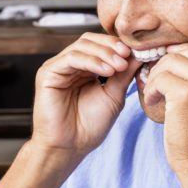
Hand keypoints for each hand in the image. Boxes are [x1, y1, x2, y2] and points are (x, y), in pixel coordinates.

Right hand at [31, 33, 140, 157]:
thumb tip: (139, 54)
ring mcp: (58, 67)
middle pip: (90, 40)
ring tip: (120, 66)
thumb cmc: (90, 126)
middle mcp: (69, 65)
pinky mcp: (48, 73)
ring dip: (104, 53)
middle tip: (128, 56)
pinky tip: (107, 71)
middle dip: (111, 46)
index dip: (118, 45)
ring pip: (81, 46)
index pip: (100, 45)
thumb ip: (123, 74)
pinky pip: (71, 58)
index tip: (138, 52)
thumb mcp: (113, 95)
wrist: (70, 147)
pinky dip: (91, 61)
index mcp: (84, 68)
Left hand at [143, 44, 187, 177]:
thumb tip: (180, 50)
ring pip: (172, 61)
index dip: (184, 62)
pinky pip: (161, 77)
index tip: (173, 78)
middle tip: (159, 85)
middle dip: (169, 66)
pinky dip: (151, 88)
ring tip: (156, 94)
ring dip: (158, 76)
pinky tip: (152, 101)